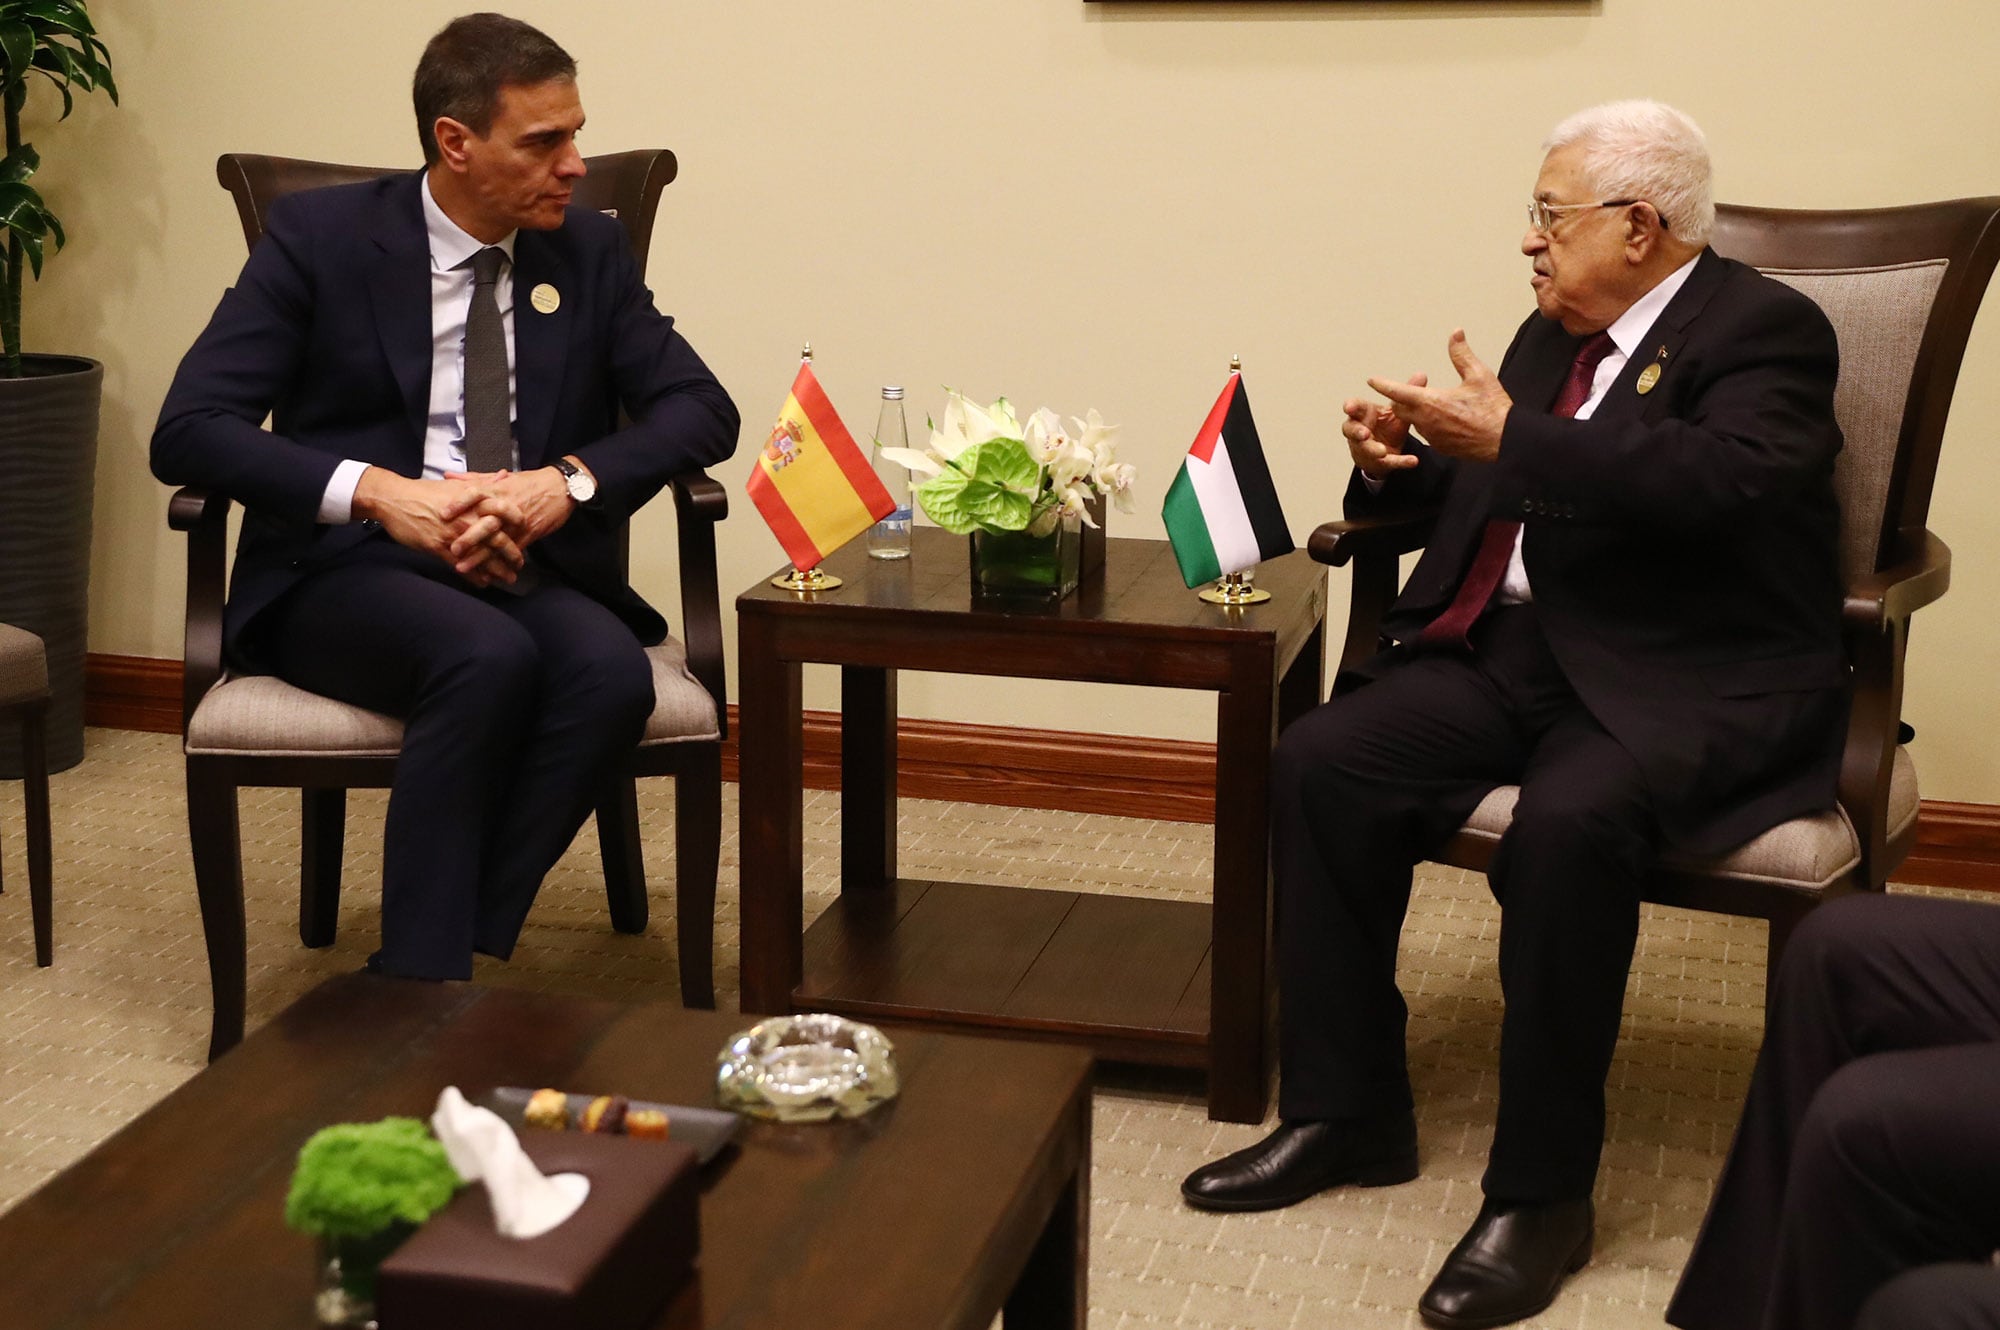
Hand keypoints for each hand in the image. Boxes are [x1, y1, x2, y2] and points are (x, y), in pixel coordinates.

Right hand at [352, 469, 524, 587]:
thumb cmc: (425, 491)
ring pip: (483, 557)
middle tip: (520, 565)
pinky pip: (462, 566)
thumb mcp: (457, 485)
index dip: (518, 525)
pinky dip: (474, 576)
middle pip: (498, 540)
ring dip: (497, 570)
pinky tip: (482, 583)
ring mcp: (454, 535)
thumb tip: (505, 475)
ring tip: (508, 578)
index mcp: (473, 502)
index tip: (527, 532)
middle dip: (512, 555)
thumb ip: (484, 483)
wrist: (395, 499)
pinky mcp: (439, 548)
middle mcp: (468, 519)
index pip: (505, 515)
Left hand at [445, 461, 580, 557]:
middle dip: (469, 538)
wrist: (562, 487)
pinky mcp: (530, 534)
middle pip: (486, 522)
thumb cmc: (531, 482)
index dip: (459, 503)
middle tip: (452, 549)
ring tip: (462, 568)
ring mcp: (519, 522)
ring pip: (497, 542)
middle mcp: (507, 506)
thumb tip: (449, 477)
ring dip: (479, 557)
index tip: (442, 513)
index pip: (475, 493)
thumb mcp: (503, 477)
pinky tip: (486, 574)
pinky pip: (513, 551)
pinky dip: (499, 563)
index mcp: (498, 489)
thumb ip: (474, 478)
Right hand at [1342, 372, 1427, 478]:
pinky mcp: (1379, 462)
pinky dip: (1400, 462)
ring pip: (1365, 449)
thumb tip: (1421, 375)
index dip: (1350, 406)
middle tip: (1364, 433)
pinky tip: (1412, 461)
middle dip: (1356, 432)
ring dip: (1373, 450)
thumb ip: (1405, 393)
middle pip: (1351, 430)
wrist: (1386, 453)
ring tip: (1382, 452)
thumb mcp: (1396, 410)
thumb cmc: (1386, 427)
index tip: (1349, 406)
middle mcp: (1360, 431)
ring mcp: (1366, 448)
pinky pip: (1388, 463)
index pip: (1354, 408)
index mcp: (1364, 415)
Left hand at [1367, 330, 1512, 462]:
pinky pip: (1427, 434)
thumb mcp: (1479, 375)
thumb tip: (1455, 333)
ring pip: (1414, 422)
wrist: (1505, 440)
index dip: (1383, 384)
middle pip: (1400, 408)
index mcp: (1430, 402)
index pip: (1397, 391)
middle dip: (1400, 398)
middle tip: (1407, 389)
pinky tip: (1443, 419)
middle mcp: (1425, 421)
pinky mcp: (1440, 447)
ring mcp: (1432, 436)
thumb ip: (1462, 354)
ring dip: (1415, 412)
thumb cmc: (1493, 408)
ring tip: (1428, 403)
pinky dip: (1429, 424)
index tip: (1372, 380)